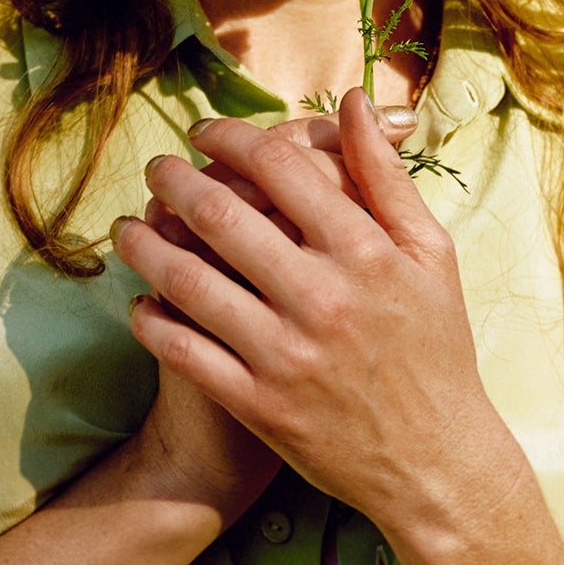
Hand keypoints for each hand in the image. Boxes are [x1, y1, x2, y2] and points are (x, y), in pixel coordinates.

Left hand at [114, 91, 563, 564]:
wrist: (435, 462)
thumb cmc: (436, 348)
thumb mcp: (431, 253)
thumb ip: (387, 176)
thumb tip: (354, 102)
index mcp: (367, 251)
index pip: (280, 167)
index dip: (231, 138)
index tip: (206, 132)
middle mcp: (323, 297)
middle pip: (222, 215)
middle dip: (175, 180)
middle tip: (156, 167)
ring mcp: (285, 353)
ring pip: (189, 281)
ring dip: (145, 245)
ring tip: (127, 227)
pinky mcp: (258, 404)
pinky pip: (184, 351)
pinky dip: (151, 321)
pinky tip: (140, 302)